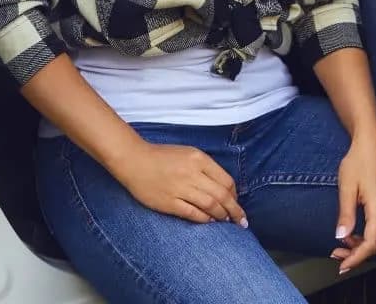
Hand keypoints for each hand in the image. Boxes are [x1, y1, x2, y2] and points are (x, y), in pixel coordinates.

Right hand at [111, 141, 247, 225]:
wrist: (134, 161)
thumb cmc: (162, 156)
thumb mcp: (188, 153)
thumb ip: (205, 167)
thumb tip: (223, 188)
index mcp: (199, 159)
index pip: (226, 180)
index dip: (235, 195)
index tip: (236, 202)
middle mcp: (192, 173)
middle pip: (222, 196)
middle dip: (235, 210)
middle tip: (241, 221)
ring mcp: (180, 189)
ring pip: (210, 206)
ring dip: (222, 216)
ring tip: (227, 223)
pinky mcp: (169, 203)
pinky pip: (193, 214)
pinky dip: (205, 220)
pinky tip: (210, 222)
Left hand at [331, 127, 375, 274]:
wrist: (373, 143)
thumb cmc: (358, 161)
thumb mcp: (347, 187)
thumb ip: (346, 214)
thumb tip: (341, 237)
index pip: (370, 244)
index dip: (356, 258)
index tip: (342, 265)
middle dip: (358, 255)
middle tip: (337, 255)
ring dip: (362, 246)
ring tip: (342, 244)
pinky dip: (367, 236)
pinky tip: (353, 233)